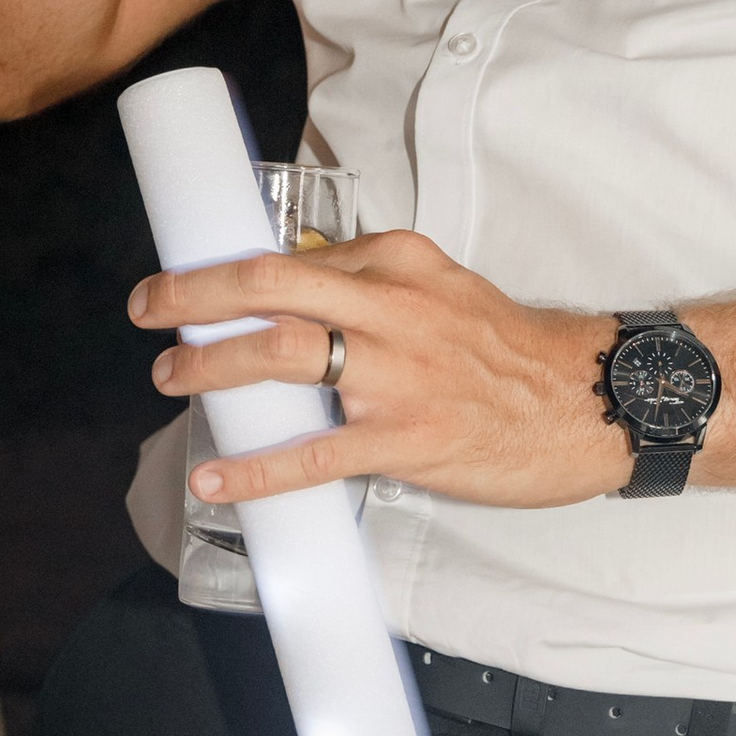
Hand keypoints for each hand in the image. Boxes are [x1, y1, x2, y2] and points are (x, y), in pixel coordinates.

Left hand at [133, 227, 628, 509]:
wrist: (587, 402)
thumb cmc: (511, 352)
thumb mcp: (442, 290)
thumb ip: (371, 289)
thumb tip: (293, 294)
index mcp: (397, 262)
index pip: (290, 257)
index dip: (222, 272)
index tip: (182, 284)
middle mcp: (392, 306)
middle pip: (266, 287)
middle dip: (192, 297)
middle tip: (147, 310)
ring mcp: (398, 374)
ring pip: (279, 356)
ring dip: (210, 369)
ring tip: (172, 381)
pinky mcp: (408, 438)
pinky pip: (313, 455)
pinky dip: (254, 468)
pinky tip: (216, 478)